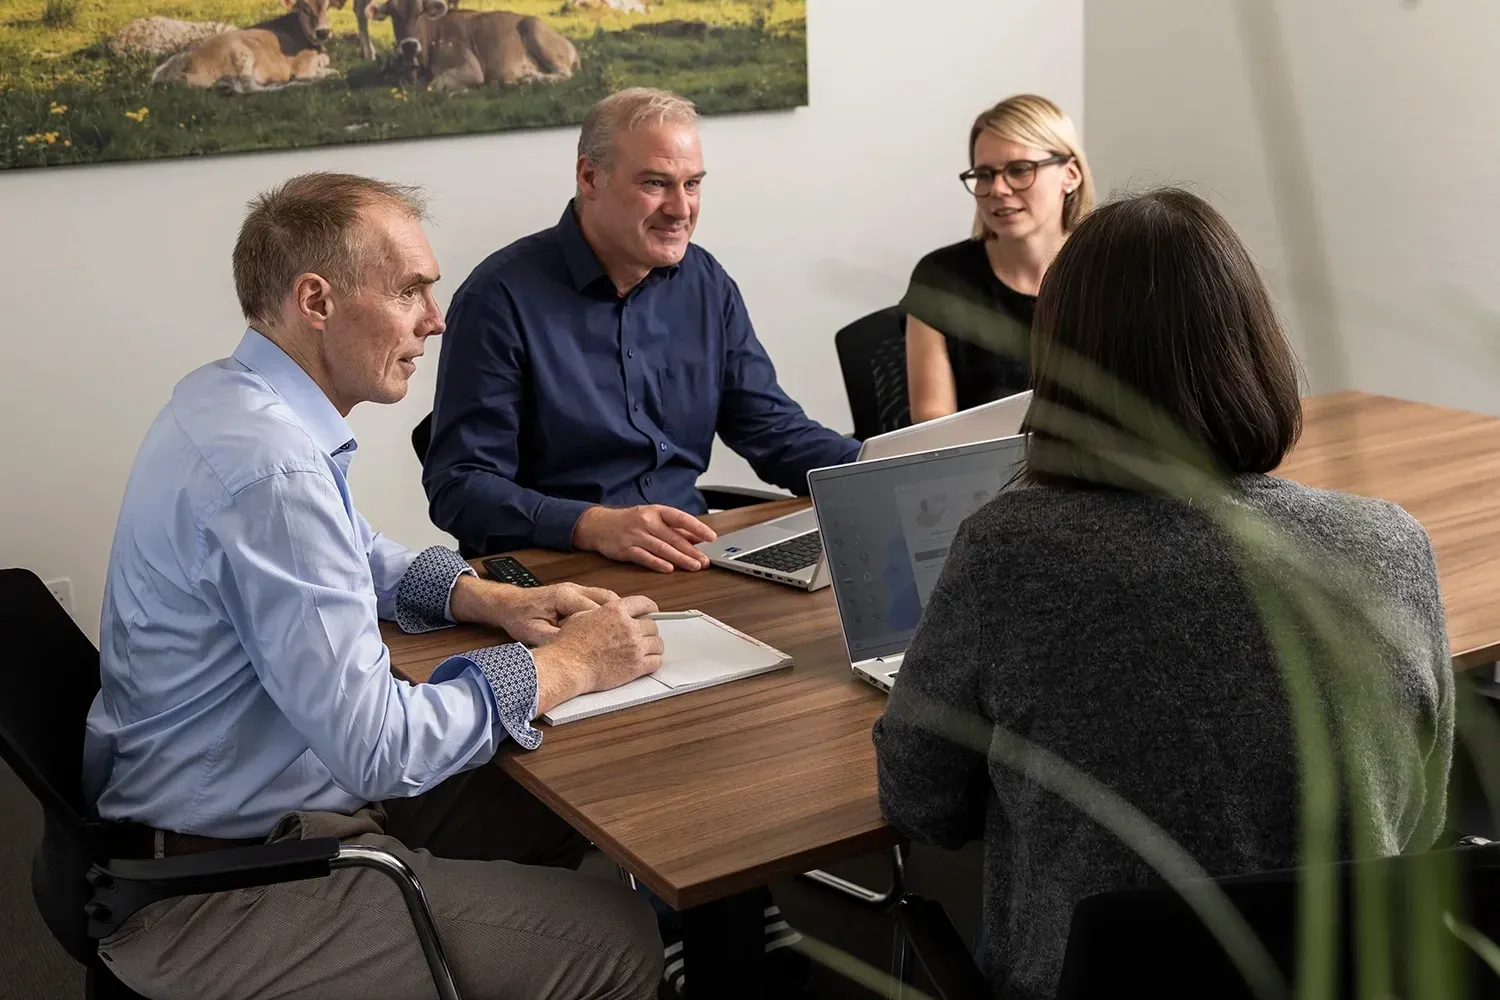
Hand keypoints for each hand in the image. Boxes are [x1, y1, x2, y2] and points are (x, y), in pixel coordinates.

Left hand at [450, 576, 618, 644]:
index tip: (620, 637)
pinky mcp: (576, 595)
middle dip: (624, 614)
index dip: (608, 624)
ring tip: (633, 627)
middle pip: (607, 599)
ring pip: (607, 597)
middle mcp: (573, 590)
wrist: (508, 604)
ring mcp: (576, 590)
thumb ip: (554, 639)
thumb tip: (573, 650)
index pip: (593, 609)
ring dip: (621, 611)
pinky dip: (612, 610)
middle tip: (638, 629)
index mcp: (563, 596)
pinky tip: (618, 623)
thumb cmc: (519, 616)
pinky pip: (601, 600)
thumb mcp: (533, 632)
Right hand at [531, 595, 663, 712]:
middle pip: (653, 625)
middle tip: (644, 635)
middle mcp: (629, 627)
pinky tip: (647, 662)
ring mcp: (635, 647)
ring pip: (658, 644)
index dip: (650, 608)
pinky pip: (656, 662)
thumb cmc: (569, 644)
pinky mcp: (636, 667)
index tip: (652, 612)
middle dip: (648, 630)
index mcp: (616, 611)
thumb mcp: (582, 616)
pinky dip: (653, 662)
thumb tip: (605, 612)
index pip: (644, 603)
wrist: (568, 666)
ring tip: (646, 650)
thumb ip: (601, 612)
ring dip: (653, 646)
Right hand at [572, 504, 716, 572]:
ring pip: (661, 548)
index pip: (681, 518)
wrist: (598, 525)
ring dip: (680, 559)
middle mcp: (646, 521)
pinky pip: (644, 557)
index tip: (711, 537)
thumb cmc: (629, 522)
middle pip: (673, 537)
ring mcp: (635, 535)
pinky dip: (657, 563)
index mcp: (656, 511)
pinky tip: (669, 569)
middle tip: (705, 561)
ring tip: (694, 566)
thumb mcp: (652, 518)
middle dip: (691, 550)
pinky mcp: (626, 549)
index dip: (697, 528)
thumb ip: (674, 529)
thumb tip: (697, 537)